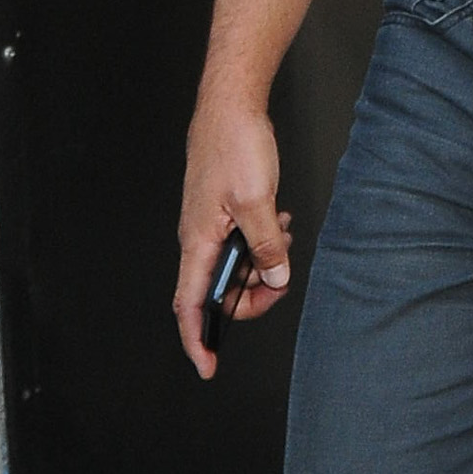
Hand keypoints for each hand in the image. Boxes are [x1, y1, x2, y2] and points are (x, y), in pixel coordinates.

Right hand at [175, 95, 293, 377]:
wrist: (232, 107)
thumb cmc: (234, 145)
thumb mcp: (257, 201)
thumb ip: (266, 245)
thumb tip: (275, 278)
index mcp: (197, 241)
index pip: (190, 304)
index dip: (197, 339)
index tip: (208, 366)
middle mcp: (199, 238)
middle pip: (220, 290)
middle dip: (252, 295)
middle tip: (281, 281)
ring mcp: (211, 226)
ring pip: (236, 266)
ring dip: (263, 263)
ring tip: (283, 238)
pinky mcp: (225, 212)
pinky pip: (244, 242)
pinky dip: (265, 243)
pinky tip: (280, 224)